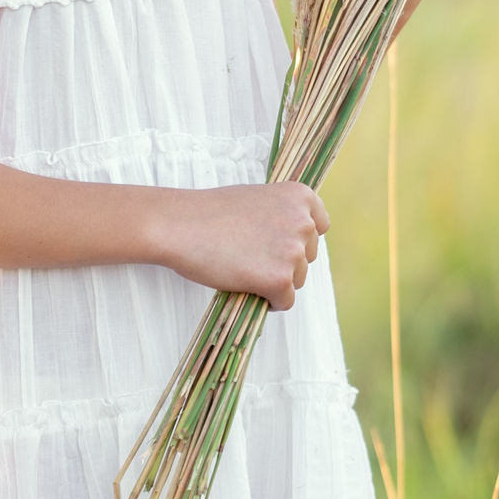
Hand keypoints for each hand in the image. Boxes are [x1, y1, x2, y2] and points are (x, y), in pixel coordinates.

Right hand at [160, 182, 327, 310]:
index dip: (296, 239)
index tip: (274, 242)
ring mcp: (293, 251)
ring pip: (296, 280)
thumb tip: (295, 240)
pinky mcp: (279, 278)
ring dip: (273, 281)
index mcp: (301, 196)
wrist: (179, 225)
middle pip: (307, 257)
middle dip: (283, 262)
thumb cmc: (209, 212)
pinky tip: (245, 287)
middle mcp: (303, 222)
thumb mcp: (256, 199)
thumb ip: (281, 215)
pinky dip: (267, 301)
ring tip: (242, 268)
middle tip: (249, 256)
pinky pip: (284, 301)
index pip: (319, 227)